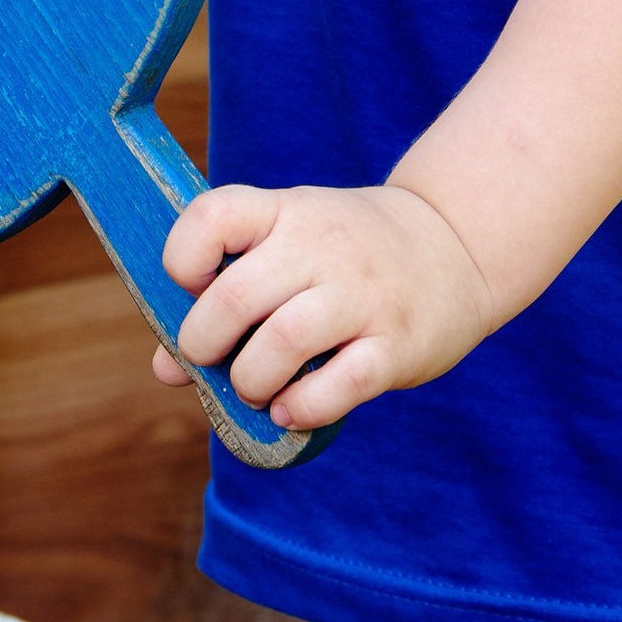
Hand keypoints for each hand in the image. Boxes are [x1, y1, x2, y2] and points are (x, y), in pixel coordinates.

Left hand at [151, 179, 501, 434]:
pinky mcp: (397, 345)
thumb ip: (224, 295)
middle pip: (236, 298)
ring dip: (250, 382)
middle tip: (215, 359)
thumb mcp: (288, 247)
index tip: (192, 288)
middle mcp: (322, 246)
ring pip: (282, 344)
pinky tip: (292, 409)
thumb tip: (166, 368)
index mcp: (286, 212)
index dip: (183, 259)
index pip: (213, 216)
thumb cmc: (345, 253)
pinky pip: (338, 387)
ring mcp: (363, 295)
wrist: (455, 245)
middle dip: (204, 344)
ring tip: (256, 388)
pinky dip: (302, 407)